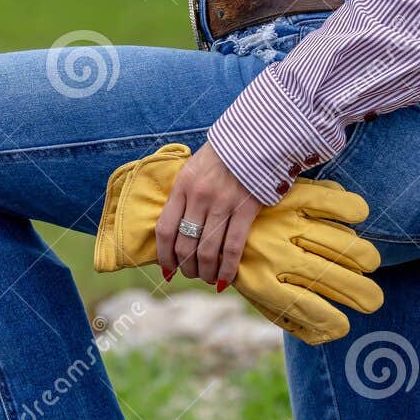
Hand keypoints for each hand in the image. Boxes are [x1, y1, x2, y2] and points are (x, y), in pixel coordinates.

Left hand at [154, 141, 262, 286]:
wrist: (256, 139)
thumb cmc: (222, 156)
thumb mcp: (193, 169)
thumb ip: (183, 196)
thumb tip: (176, 230)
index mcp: (182, 186)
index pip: (164, 229)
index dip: (164, 255)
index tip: (167, 269)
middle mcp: (199, 196)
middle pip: (185, 245)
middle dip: (186, 267)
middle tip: (191, 274)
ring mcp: (222, 204)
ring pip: (207, 251)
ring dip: (205, 272)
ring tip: (208, 278)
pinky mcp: (246, 210)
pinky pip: (232, 248)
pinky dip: (227, 269)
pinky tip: (225, 280)